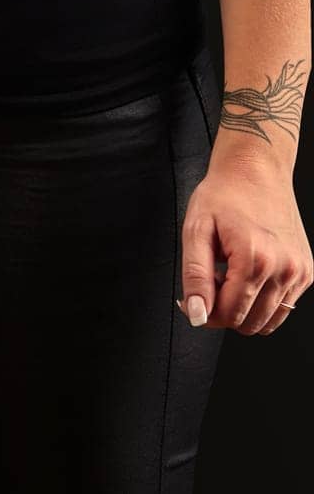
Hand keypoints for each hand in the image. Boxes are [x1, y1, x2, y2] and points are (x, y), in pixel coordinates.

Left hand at [179, 150, 312, 334]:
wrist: (255, 172)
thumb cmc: (222, 196)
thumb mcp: (195, 231)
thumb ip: (195, 277)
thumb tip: (196, 315)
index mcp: (256, 260)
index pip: (229, 314)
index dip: (204, 312)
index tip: (191, 299)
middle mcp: (285, 270)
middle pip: (248, 322)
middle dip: (223, 310)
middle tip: (210, 280)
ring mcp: (300, 272)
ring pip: (267, 320)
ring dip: (243, 307)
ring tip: (228, 275)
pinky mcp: (307, 272)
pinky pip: (282, 306)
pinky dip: (261, 300)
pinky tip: (246, 273)